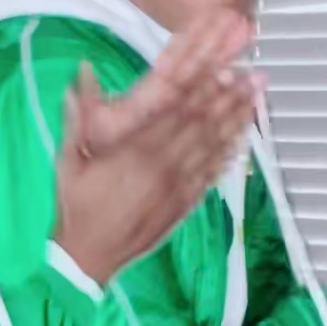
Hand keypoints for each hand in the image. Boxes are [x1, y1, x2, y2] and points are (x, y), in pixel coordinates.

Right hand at [54, 13, 264, 286]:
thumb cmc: (77, 207)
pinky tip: (243, 142)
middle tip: (255, 77)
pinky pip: (213, 175)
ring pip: (215, 149)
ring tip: (257, 101)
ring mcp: (179, 187)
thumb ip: (78, 115)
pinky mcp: (185, 205)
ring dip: (238, 123)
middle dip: (231, 99)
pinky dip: (230, 157)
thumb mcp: (69, 159)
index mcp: (137, 151)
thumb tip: (81, 70)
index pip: (179, 112)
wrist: (89, 257)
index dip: (205, 89)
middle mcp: (165, 166)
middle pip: (205, 126)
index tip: (225, 68)